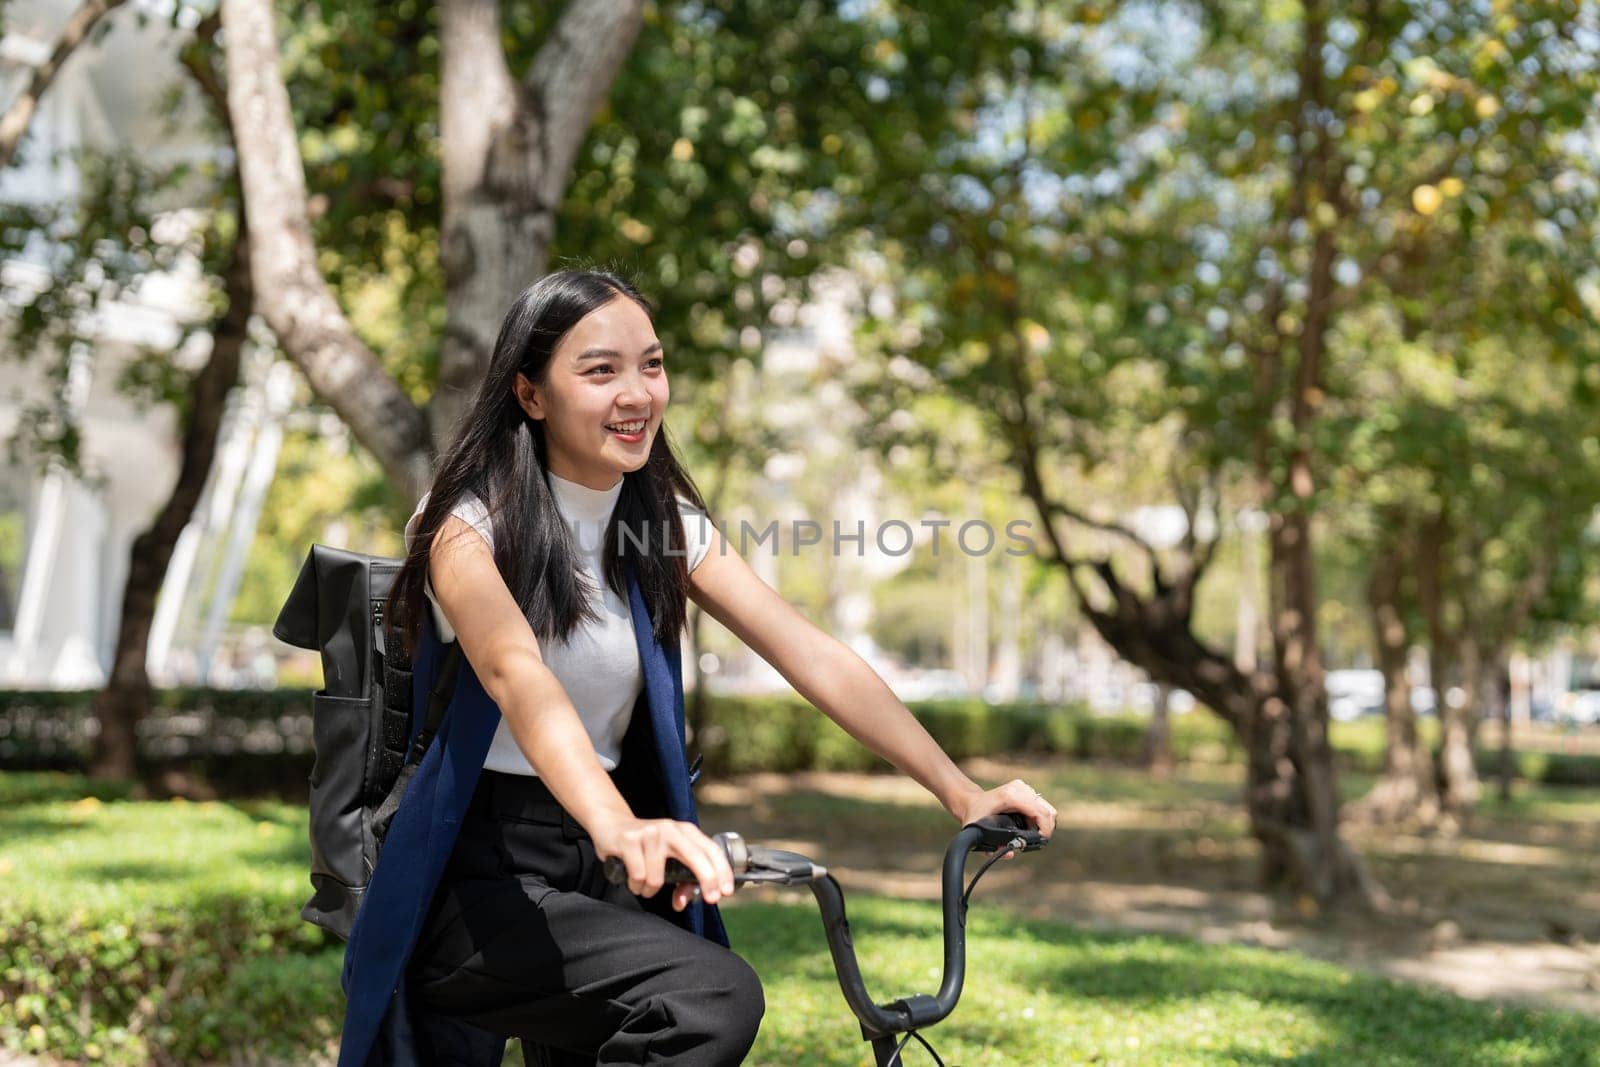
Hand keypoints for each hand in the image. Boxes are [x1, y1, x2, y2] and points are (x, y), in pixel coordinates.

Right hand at [593, 817, 736, 912]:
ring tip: (644, 883)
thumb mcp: (668, 858)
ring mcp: (650, 834)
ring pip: (658, 878)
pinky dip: (636, 886)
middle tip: (711, 899)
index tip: (726, 891)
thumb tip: (682, 902)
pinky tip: (632, 878)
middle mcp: (670, 829)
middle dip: (707, 880)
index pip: (710, 849)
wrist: (612, 825)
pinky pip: (638, 877)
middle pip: (696, 857)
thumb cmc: (646, 846)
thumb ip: (680, 879)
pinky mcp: (629, 840)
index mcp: (685, 831)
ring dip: (650, 890)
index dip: (722, 871)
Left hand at [947, 778, 1056, 857]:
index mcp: (1010, 796)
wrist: (971, 801)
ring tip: (1031, 833)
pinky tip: (1028, 825)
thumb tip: (1011, 854)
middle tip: (1036, 840)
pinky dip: (1039, 817)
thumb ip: (993, 848)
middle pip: (1048, 810)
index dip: (1045, 829)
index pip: (1040, 812)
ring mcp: (1023, 786)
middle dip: (1046, 828)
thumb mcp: (979, 834)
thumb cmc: (975, 817)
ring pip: (1047, 808)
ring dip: (1043, 823)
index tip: (1041, 841)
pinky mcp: (1025, 788)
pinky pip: (1041, 805)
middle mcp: (1019, 788)